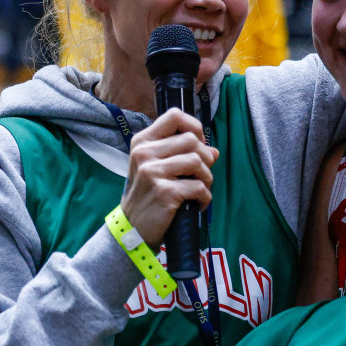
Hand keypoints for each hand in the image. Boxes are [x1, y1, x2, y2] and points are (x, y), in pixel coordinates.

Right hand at [119, 108, 217, 247]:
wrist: (132, 229)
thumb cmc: (148, 196)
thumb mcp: (157, 169)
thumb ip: (182, 154)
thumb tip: (213, 150)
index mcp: (143, 142)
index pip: (175, 115)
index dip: (194, 127)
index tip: (198, 145)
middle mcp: (144, 153)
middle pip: (192, 140)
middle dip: (206, 158)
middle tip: (201, 175)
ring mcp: (152, 172)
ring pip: (198, 161)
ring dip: (207, 178)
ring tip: (199, 190)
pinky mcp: (164, 192)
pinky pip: (199, 188)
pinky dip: (204, 198)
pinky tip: (196, 205)